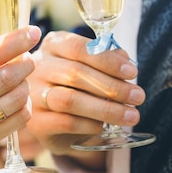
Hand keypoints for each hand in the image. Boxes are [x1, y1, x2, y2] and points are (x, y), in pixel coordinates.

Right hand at [0, 25, 41, 172]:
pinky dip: (24, 107)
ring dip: (25, 85)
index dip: (14, 42)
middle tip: (30, 57)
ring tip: (22, 80)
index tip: (31, 31)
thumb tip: (3, 49)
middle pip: (5, 77)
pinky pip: (16, 121)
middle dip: (25, 63)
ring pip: (15, 99)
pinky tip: (19, 102)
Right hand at [26, 31, 144, 168]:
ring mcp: (33, 95)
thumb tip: (124, 58)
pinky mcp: (36, 122)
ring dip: (106, 109)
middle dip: (112, 86)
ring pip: (70, 100)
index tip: (132, 72)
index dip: (107, 60)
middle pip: (75, 73)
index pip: (78, 48)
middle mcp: (38, 68)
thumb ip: (105, 59)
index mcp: (53, 45)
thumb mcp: (88, 67)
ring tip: (130, 116)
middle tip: (137, 97)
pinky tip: (104, 126)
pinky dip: (90, 125)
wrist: (51, 120)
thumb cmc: (74, 85)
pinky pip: (66, 122)